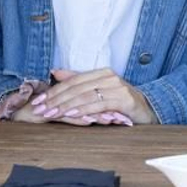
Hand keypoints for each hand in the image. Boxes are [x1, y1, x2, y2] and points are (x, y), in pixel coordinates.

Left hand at [28, 69, 155, 125]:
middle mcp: (109, 77)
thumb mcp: (99, 92)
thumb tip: (55, 72)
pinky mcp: (124, 99)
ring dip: (66, 105)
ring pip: (85, 95)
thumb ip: (78, 81)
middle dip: (56, 99)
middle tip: (40, 109)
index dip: (54, 90)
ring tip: (51, 113)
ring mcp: (118, 87)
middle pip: (77, 87)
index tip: (38, 101)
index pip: (73, 81)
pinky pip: (99, 104)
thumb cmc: (122, 103)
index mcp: (101, 73)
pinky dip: (83, 109)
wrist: (148, 111)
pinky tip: (72, 114)